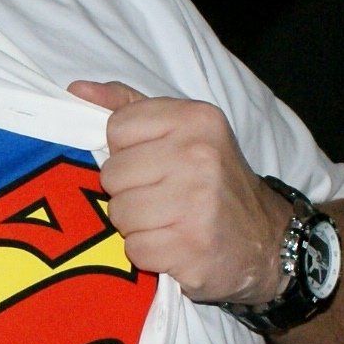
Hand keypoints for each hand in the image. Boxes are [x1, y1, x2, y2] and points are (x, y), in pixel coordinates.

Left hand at [70, 80, 293, 307]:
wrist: (267, 239)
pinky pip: (134, 248)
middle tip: (162, 198)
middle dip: (128, 192)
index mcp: (195, 119)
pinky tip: (174, 244)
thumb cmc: (214, 181)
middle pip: (112, 174)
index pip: (116, 128)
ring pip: (119, 213)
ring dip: (136, 225)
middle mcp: (199, 155)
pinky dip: (149, 253)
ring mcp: (197, 203)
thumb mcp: (183, 131)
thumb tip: (76, 90)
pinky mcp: (191, 246)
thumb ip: (129, 107)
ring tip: (167, 221)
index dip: (126, 152)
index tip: (153, 163)